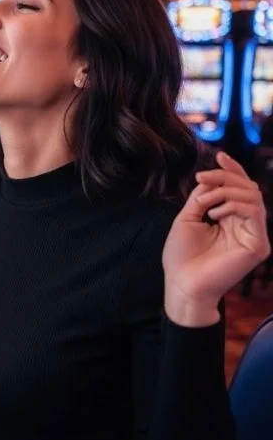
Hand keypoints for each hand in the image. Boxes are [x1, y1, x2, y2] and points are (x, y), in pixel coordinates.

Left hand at [163, 152, 269, 325]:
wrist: (182, 284)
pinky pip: (254, 213)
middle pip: (247, 188)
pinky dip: (234, 205)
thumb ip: (202, 197)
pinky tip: (216, 214)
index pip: (238, 189)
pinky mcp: (258, 246)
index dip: (232, 170)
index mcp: (230, 219)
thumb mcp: (188, 218)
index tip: (219, 156)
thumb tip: (211, 177)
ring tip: (206, 201)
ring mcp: (254, 236)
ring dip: (227, 190)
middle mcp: (245, 226)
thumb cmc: (181, 256)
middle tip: (202, 177)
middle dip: (225, 177)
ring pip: (253, 197)